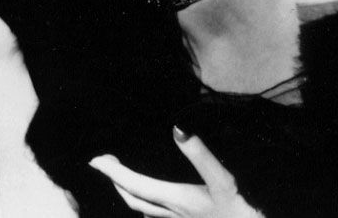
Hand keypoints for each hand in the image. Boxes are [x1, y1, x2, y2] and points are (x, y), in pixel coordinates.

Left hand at [89, 127, 263, 217]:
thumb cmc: (242, 214)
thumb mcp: (225, 182)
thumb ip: (202, 156)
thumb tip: (178, 128)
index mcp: (177, 200)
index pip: (136, 185)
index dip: (113, 172)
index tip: (96, 159)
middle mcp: (175, 214)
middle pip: (135, 200)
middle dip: (116, 182)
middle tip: (103, 163)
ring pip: (147, 211)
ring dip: (131, 195)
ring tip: (122, 180)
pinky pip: (163, 217)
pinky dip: (152, 207)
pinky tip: (156, 204)